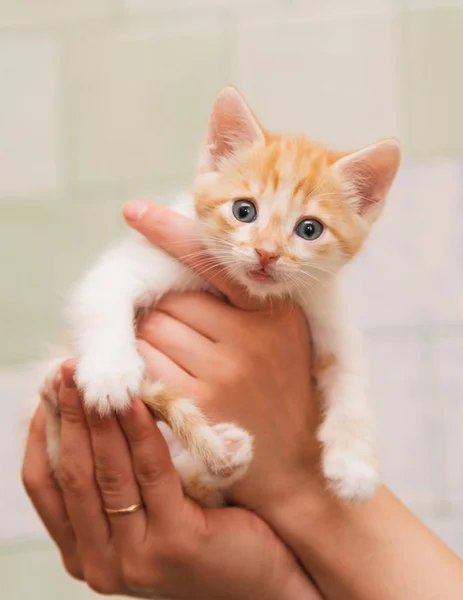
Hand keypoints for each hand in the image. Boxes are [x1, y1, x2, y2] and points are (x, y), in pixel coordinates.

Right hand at [23, 362, 320, 599]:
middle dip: (69, 416)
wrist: (259, 577)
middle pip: (72, 475)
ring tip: (99, 378)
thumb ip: (116, 477)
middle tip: (68, 372)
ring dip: (100, 419)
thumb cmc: (202, 533)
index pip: (45, 485)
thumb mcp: (146, 509)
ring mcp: (135, 558)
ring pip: (107, 473)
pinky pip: (151, 472)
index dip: (43, 432)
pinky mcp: (174, 543)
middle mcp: (100, 563)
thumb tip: (90, 408)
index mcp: (84, 552)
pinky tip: (140, 400)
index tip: (50, 389)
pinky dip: (141, 432)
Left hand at [125, 201, 321, 513]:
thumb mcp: (283, 340)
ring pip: (153, 330)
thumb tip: (193, 262)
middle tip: (173, 332)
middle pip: (172, 301)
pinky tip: (155, 377)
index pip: (215, 264)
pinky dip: (140, 366)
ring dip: (147, 338)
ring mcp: (225, 374)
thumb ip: (248, 304)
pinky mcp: (198, 407)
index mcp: (275, 316)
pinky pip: (146, 367)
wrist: (294, 469)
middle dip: (161, 311)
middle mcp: (252, 340)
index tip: (135, 210)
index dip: (172, 235)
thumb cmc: (281, 395)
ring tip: (172, 359)